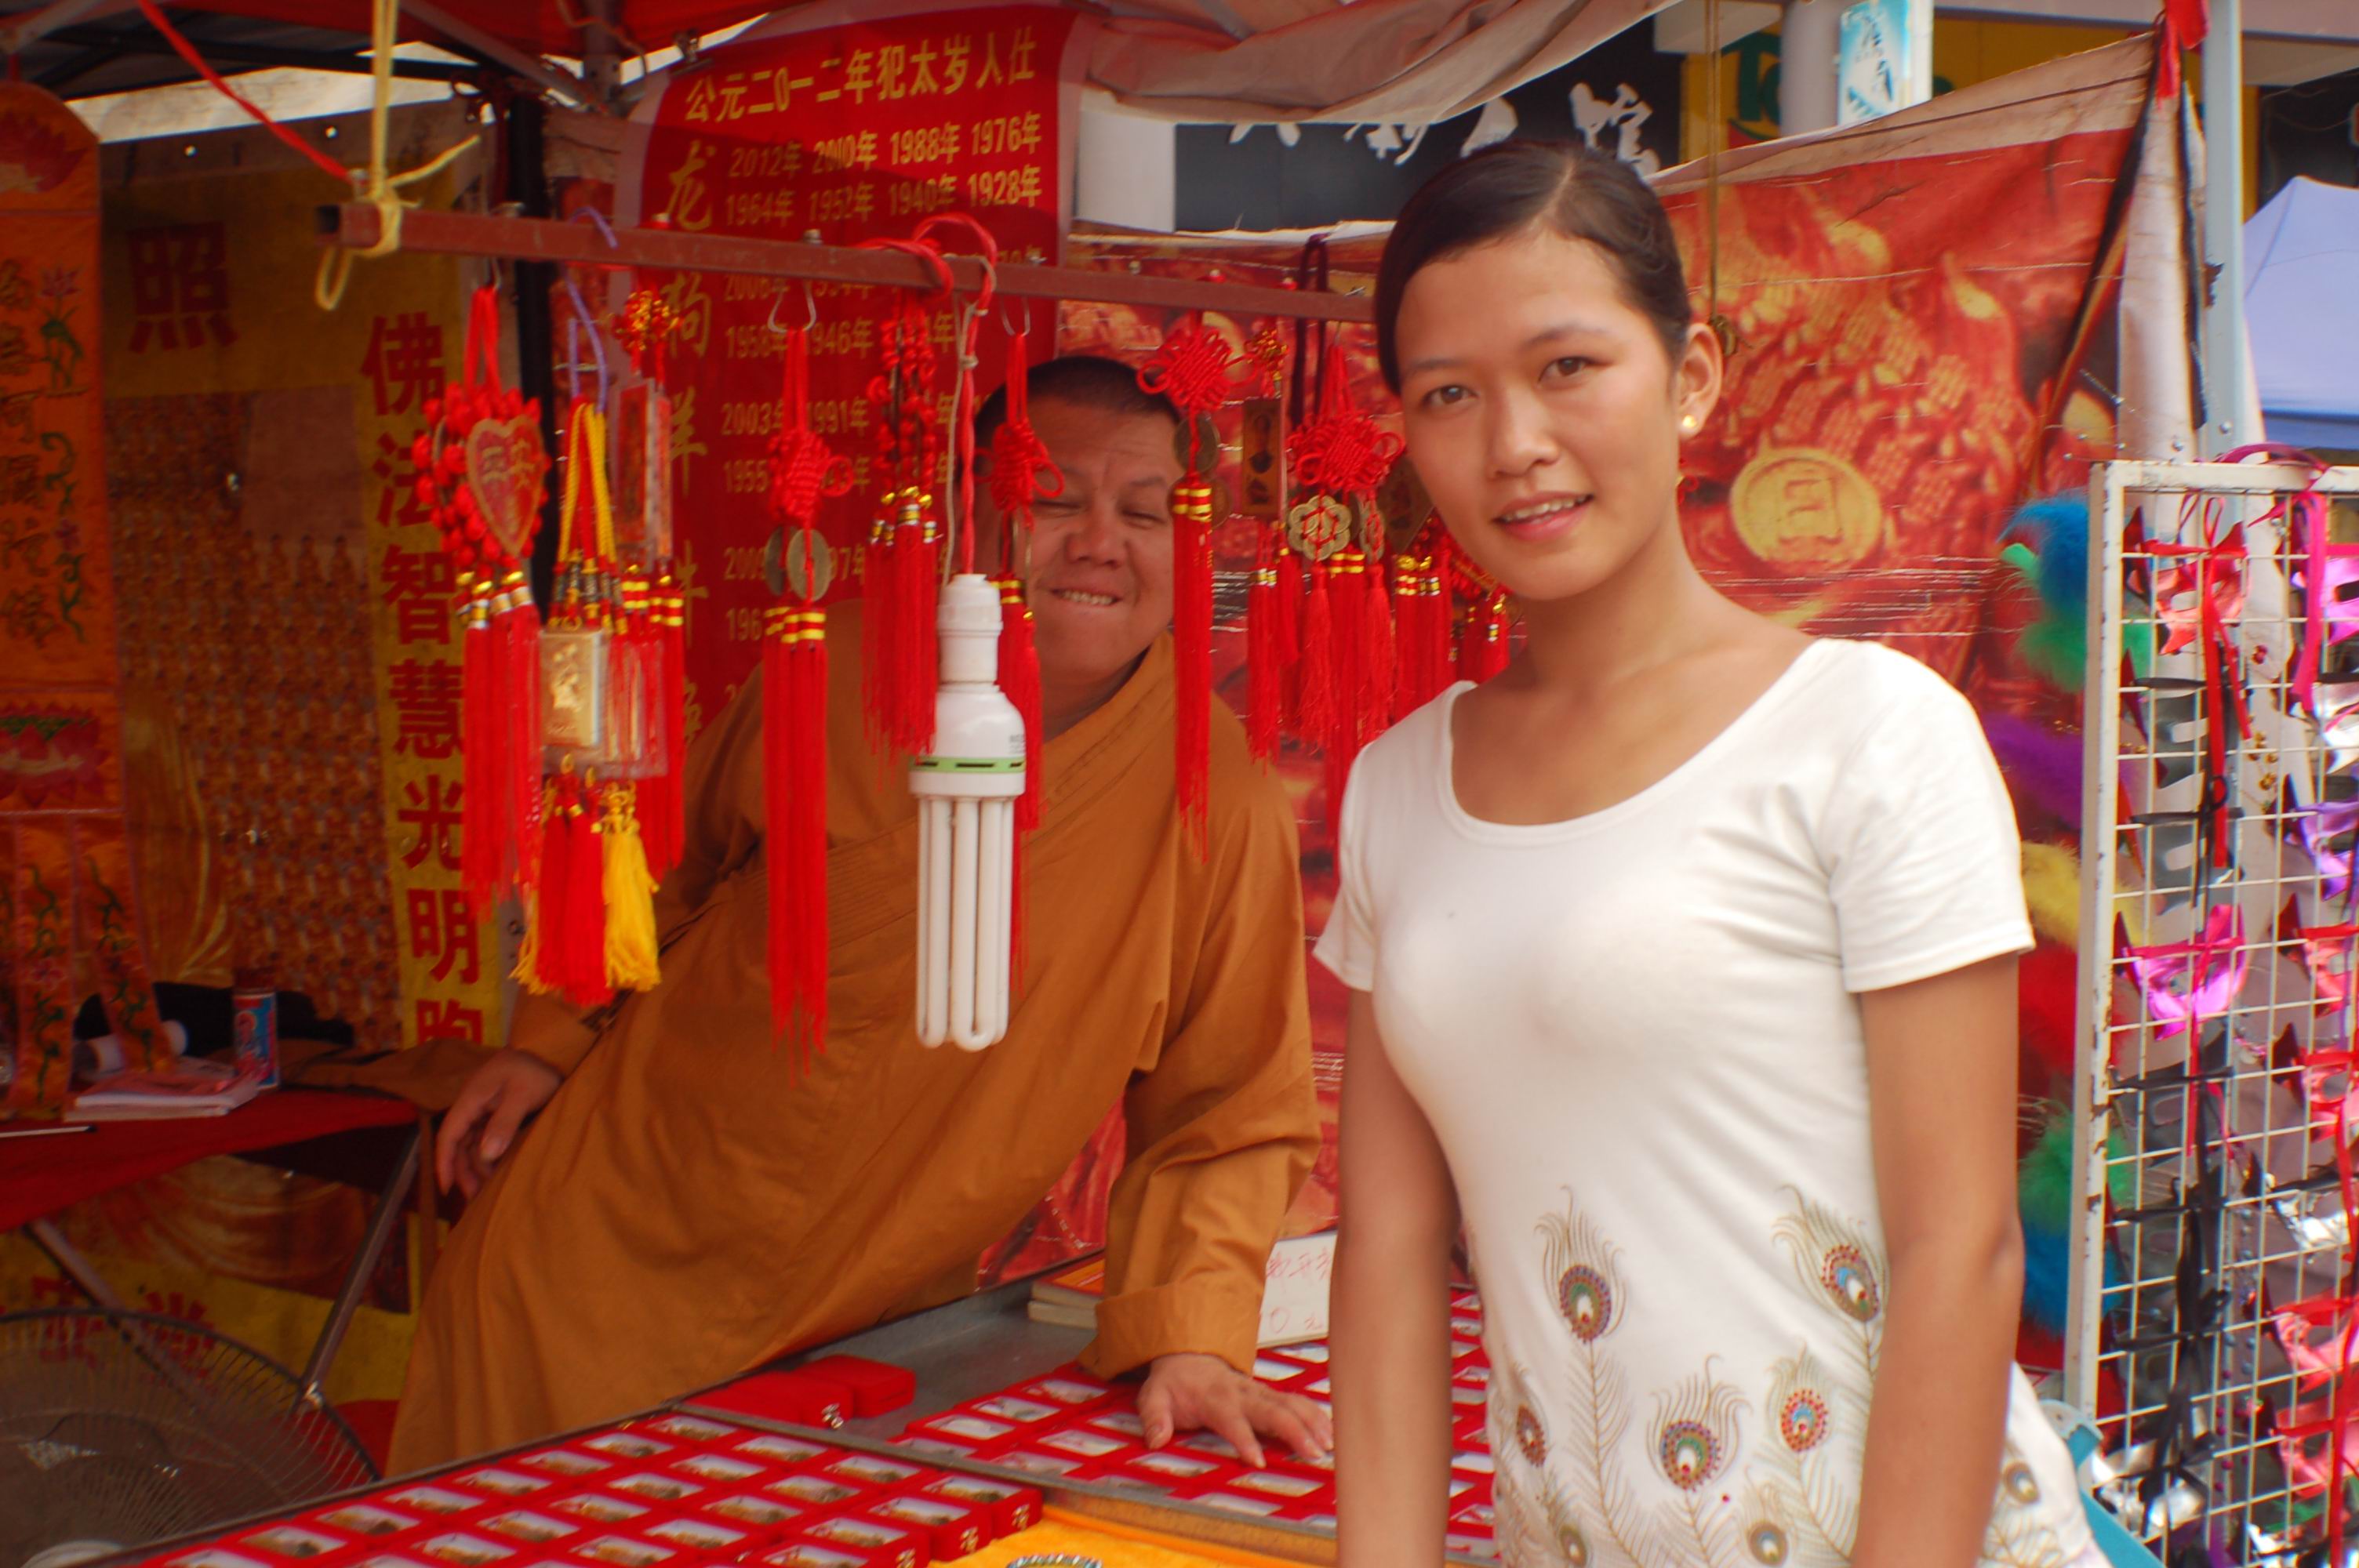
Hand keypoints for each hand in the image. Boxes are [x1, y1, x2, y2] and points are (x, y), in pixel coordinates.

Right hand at [435, 1049, 561, 1198]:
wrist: (550, 1048)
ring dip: (476, 1164)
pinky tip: (495, 1169)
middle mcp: (472, 1104)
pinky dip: (487, 1154)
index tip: (446, 1188)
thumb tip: (486, 1155)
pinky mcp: (497, 1110)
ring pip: (472, 1142)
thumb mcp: (522, 1095)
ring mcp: (484, 1107)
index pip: (449, 1134)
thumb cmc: (536, 1069)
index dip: (444, 1162)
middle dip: (462, 1170)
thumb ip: (504, 1123)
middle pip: (459, 1143)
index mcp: (471, 1098)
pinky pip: (485, 1137)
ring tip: (485, 1189)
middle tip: (474, 1198)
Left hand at [1139, 1352, 1333, 1467]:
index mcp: (1214, 1397)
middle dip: (1294, 1430)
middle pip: (1272, 1410)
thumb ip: (1154, 1417)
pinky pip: (1296, 1401)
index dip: (1244, 1439)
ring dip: (1311, 1422)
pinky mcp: (1268, 1394)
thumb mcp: (1154, 1396)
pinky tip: (1331, 1431)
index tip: (1257, 1460)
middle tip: (1314, 1453)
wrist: (1188, 1355)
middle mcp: (1241, 1392)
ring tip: (1329, 1444)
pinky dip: (1315, 1414)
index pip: (1231, 1419)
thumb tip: (1155, 1440)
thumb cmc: (1174, 1384)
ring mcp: (1258, 1391)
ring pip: (1290, 1403)